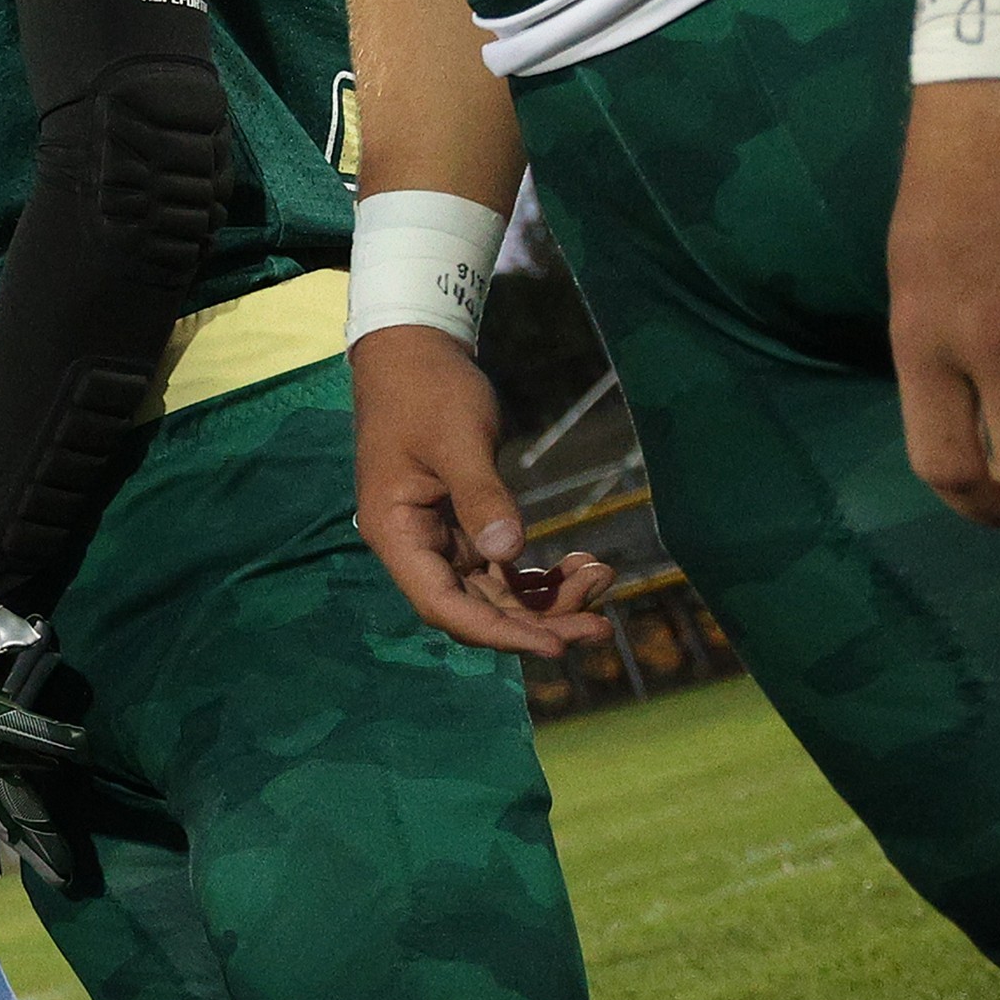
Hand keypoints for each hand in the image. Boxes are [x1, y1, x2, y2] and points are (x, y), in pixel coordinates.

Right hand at [348, 325, 614, 652]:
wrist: (416, 355)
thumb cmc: (428, 391)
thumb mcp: (457, 439)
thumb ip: (481, 497)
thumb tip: (508, 554)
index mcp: (396, 533)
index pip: (444, 605)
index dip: (499, 632)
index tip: (556, 644)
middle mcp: (415, 547)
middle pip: (476, 609)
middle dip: (538, 622)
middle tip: (602, 624)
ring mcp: (440, 540)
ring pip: (494, 594)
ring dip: (547, 599)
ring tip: (601, 576)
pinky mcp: (463, 526)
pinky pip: (502, 568)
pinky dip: (540, 576)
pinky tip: (582, 565)